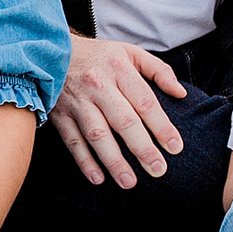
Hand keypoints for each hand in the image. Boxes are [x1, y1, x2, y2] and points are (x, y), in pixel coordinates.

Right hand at [49, 35, 187, 188]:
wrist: (51, 50)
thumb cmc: (99, 56)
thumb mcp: (130, 52)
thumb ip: (158, 70)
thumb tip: (181, 93)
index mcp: (118, 68)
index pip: (144, 101)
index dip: (161, 126)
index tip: (175, 147)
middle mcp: (98, 85)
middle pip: (123, 120)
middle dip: (142, 148)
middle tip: (158, 170)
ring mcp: (78, 102)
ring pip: (97, 134)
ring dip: (113, 160)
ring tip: (129, 182)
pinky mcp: (61, 115)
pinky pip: (72, 141)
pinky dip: (84, 161)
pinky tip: (98, 178)